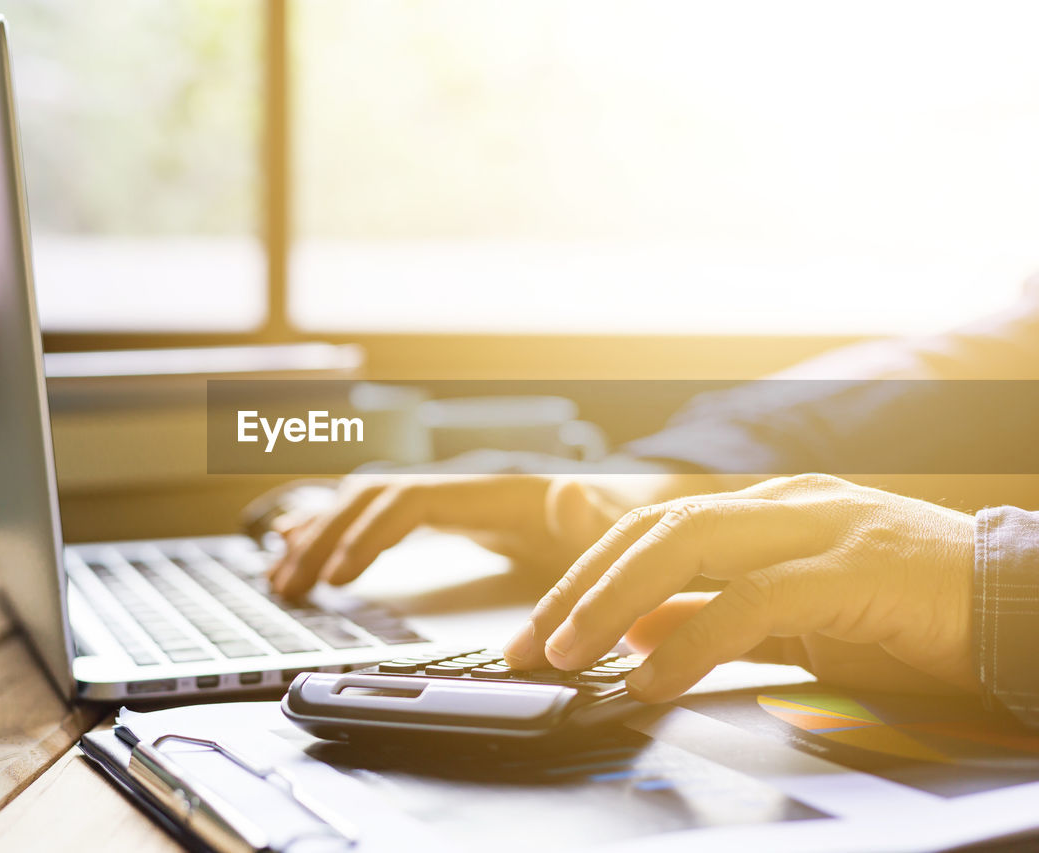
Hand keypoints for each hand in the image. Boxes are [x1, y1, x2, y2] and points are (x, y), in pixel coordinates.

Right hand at [268, 458, 704, 597]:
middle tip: (289, 586)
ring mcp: (445, 497)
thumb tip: (571, 496)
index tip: (339, 576)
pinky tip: (298, 548)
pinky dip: (333, 532)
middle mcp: (455, 484)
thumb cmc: (615, 516)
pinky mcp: (443, 515)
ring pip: (361, 505)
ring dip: (318, 537)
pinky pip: (373, 517)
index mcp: (485, 487)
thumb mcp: (609, 520)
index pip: (407, 500)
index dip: (367, 534)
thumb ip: (589, 514)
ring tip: (280, 577)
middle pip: (369, 498)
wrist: (624, 503)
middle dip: (323, 538)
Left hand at [503, 474, 977, 700]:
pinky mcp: (855, 570)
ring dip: (615, 602)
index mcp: (766, 511)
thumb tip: (637, 632)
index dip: (585, 578)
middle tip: (532, 646)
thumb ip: (715, 619)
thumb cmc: (907, 617)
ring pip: (687, 546)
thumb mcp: (792, 623)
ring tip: (572, 654)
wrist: (1018, 606)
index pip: (651, 532)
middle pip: (653, 530)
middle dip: (579, 588)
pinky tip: (654, 677)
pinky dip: (693, 640)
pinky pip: (755, 600)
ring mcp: (820, 528)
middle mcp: (783, 505)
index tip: (538, 631)